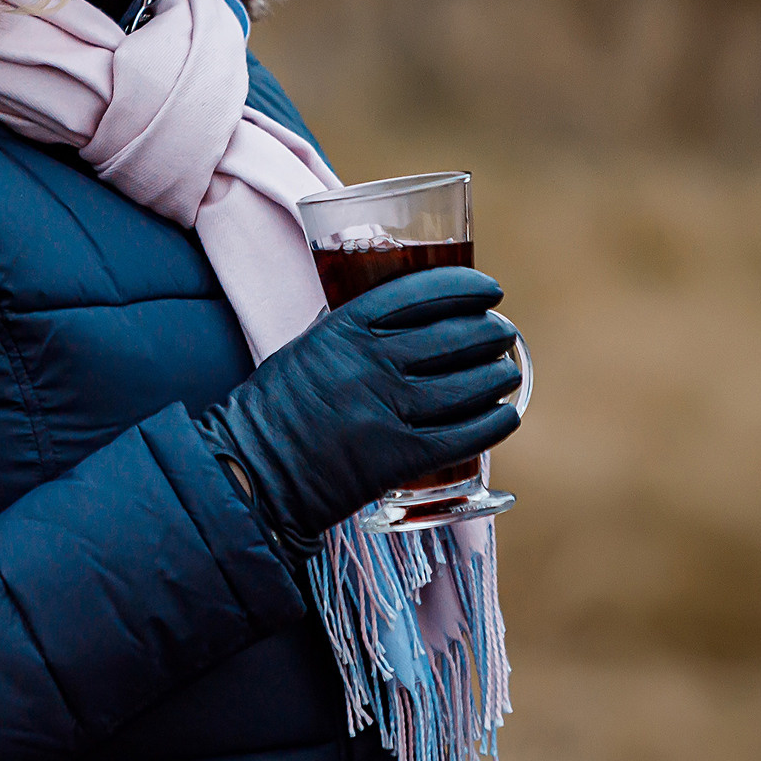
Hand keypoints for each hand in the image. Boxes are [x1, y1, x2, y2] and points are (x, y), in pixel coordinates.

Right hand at [194, 266, 523, 558]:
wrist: (254, 473)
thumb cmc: (274, 410)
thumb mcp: (305, 349)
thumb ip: (346, 329)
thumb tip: (390, 312)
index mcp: (343, 329)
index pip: (420, 293)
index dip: (464, 287)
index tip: (488, 290)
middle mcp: (369, 363)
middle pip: (453, 337)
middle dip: (490, 333)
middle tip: (501, 334)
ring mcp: (385, 410)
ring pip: (467, 386)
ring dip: (499, 376)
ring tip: (507, 373)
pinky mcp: (397, 457)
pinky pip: (463, 436)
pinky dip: (493, 423)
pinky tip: (504, 415)